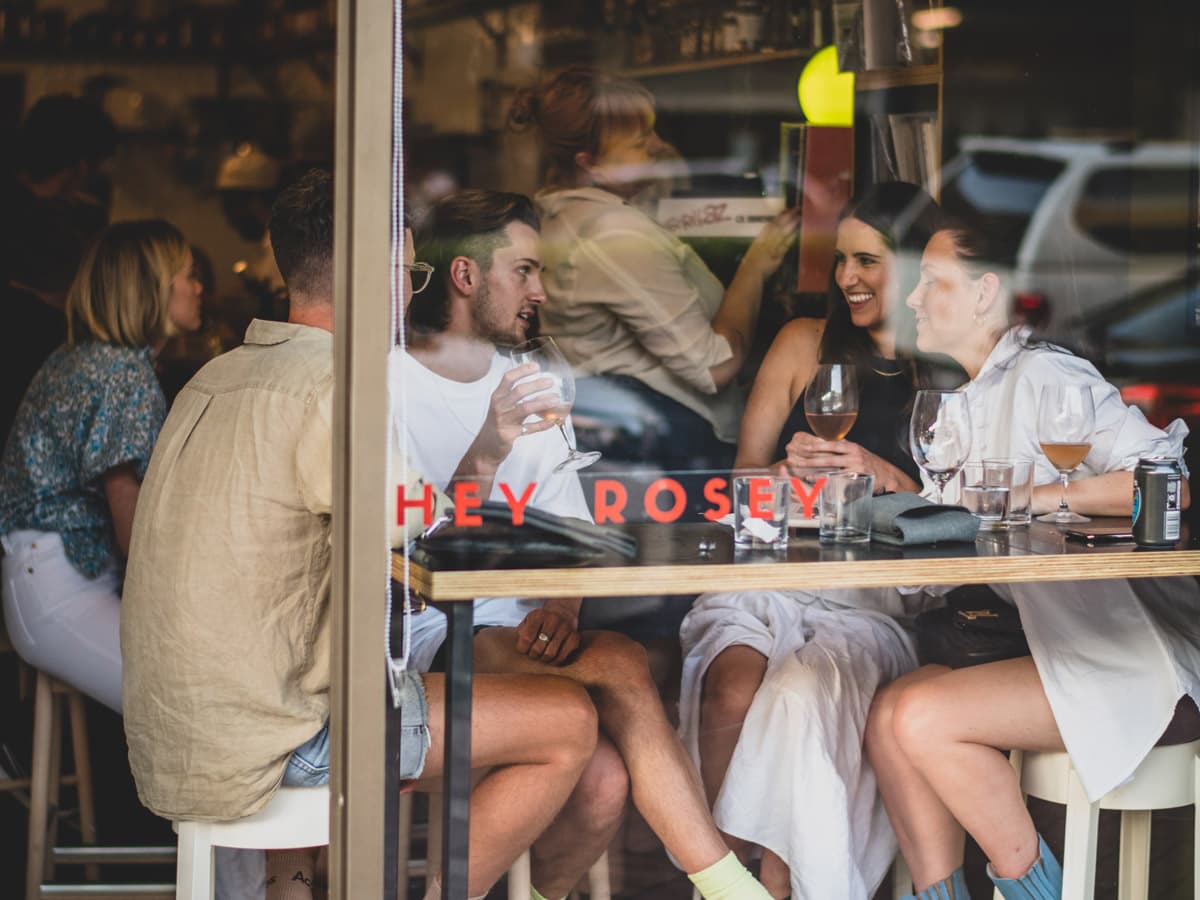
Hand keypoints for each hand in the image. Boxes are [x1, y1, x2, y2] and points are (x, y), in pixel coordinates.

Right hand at [467, 363, 559, 467]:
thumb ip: (515, 396)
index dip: (522, 370)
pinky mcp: (509, 435)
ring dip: (542, 402)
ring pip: (525, 408)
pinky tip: (552, 421)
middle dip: (536, 385)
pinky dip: (541, 425)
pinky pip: (528, 429)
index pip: (508, 378)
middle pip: (518, 391)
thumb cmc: (497, 424)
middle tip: (550, 381)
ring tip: (556, 399)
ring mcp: (504, 421)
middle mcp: (499, 407)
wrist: (485, 448)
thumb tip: (538, 384)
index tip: (536, 366)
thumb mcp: (501, 407)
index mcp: (497, 397)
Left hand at [515, 605, 580, 665]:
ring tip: (541, 657)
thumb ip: (522, 632)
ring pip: (550, 654)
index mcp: (539, 615)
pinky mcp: (575, 636)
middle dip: (533, 655)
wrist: (562, 613)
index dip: (522, 648)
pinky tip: (551, 659)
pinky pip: (563, 656)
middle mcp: (553, 619)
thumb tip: (521, 649)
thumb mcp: (528, 621)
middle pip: (538, 648)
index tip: (524, 649)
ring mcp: (565, 628)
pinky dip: (556, 661)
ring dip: (543, 659)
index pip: (526, 638)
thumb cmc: (540, 622)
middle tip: (533, 655)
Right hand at [740, 207, 800, 278]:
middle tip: (795, 208)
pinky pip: (785, 244)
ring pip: (782, 233)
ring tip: (798, 217)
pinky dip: (790, 238)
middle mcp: (765, 240)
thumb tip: (769, 239)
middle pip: (777, 226)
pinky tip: (796, 232)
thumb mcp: (755, 251)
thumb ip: (763, 244)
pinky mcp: (776, 254)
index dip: (778, 217)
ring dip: (791, 225)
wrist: (750, 273)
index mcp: (759, 239)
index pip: (770, 225)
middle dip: (786, 216)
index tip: (785, 210)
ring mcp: (771, 246)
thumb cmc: (750, 264)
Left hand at [784, 433, 914, 493]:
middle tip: (793, 457)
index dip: (812, 444)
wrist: (888, 475)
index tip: (798, 445)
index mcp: (850, 445)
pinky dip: (825, 478)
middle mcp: (852, 453)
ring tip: (799, 468)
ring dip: (813, 467)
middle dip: (808, 456)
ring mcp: (855, 464)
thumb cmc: (868, 464)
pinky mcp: (857, 476)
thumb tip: (822, 446)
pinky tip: (814, 479)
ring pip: (829, 464)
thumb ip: (841, 450)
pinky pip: (838, 477)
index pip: (827, 443)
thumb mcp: (856, 452)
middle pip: (825, 453)